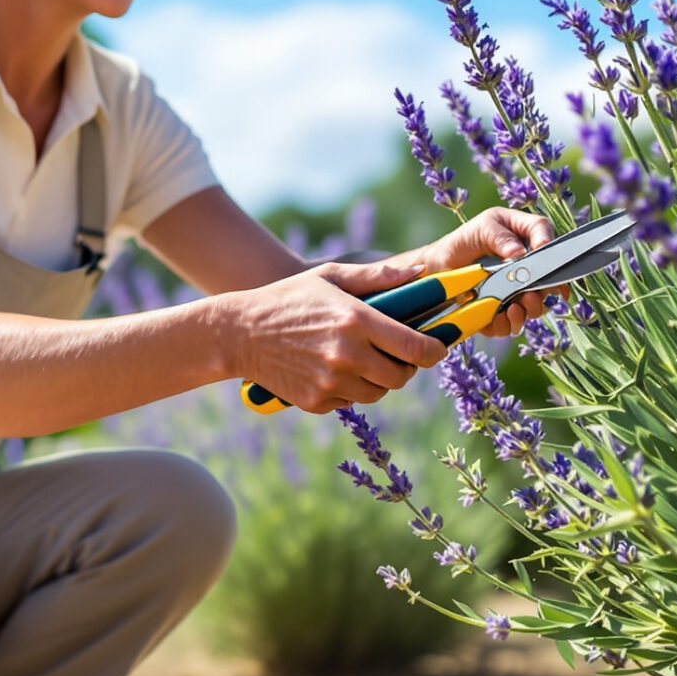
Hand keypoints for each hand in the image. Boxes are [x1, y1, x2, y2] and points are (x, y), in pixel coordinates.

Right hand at [221, 259, 450, 413]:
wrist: (240, 333)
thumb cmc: (288, 298)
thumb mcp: (331, 276)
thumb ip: (379, 276)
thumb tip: (421, 273)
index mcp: (357, 321)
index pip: (415, 347)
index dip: (433, 351)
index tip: (436, 349)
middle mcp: (348, 355)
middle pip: (400, 377)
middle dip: (405, 368)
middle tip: (397, 355)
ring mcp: (331, 382)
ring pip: (377, 394)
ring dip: (378, 380)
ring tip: (362, 360)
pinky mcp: (316, 402)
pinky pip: (349, 402)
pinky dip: (349, 391)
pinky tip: (333, 370)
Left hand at [407, 207, 566, 338]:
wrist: (442, 263)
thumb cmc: (467, 239)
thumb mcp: (483, 227)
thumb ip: (500, 237)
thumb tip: (518, 252)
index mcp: (526, 238)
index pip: (546, 238)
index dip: (549, 246)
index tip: (542, 251)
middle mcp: (528, 268)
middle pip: (548, 281)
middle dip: (543, 290)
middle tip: (531, 292)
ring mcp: (518, 291)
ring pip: (535, 307)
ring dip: (530, 309)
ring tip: (516, 306)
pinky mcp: (503, 312)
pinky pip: (511, 324)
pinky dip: (508, 323)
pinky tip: (500, 315)